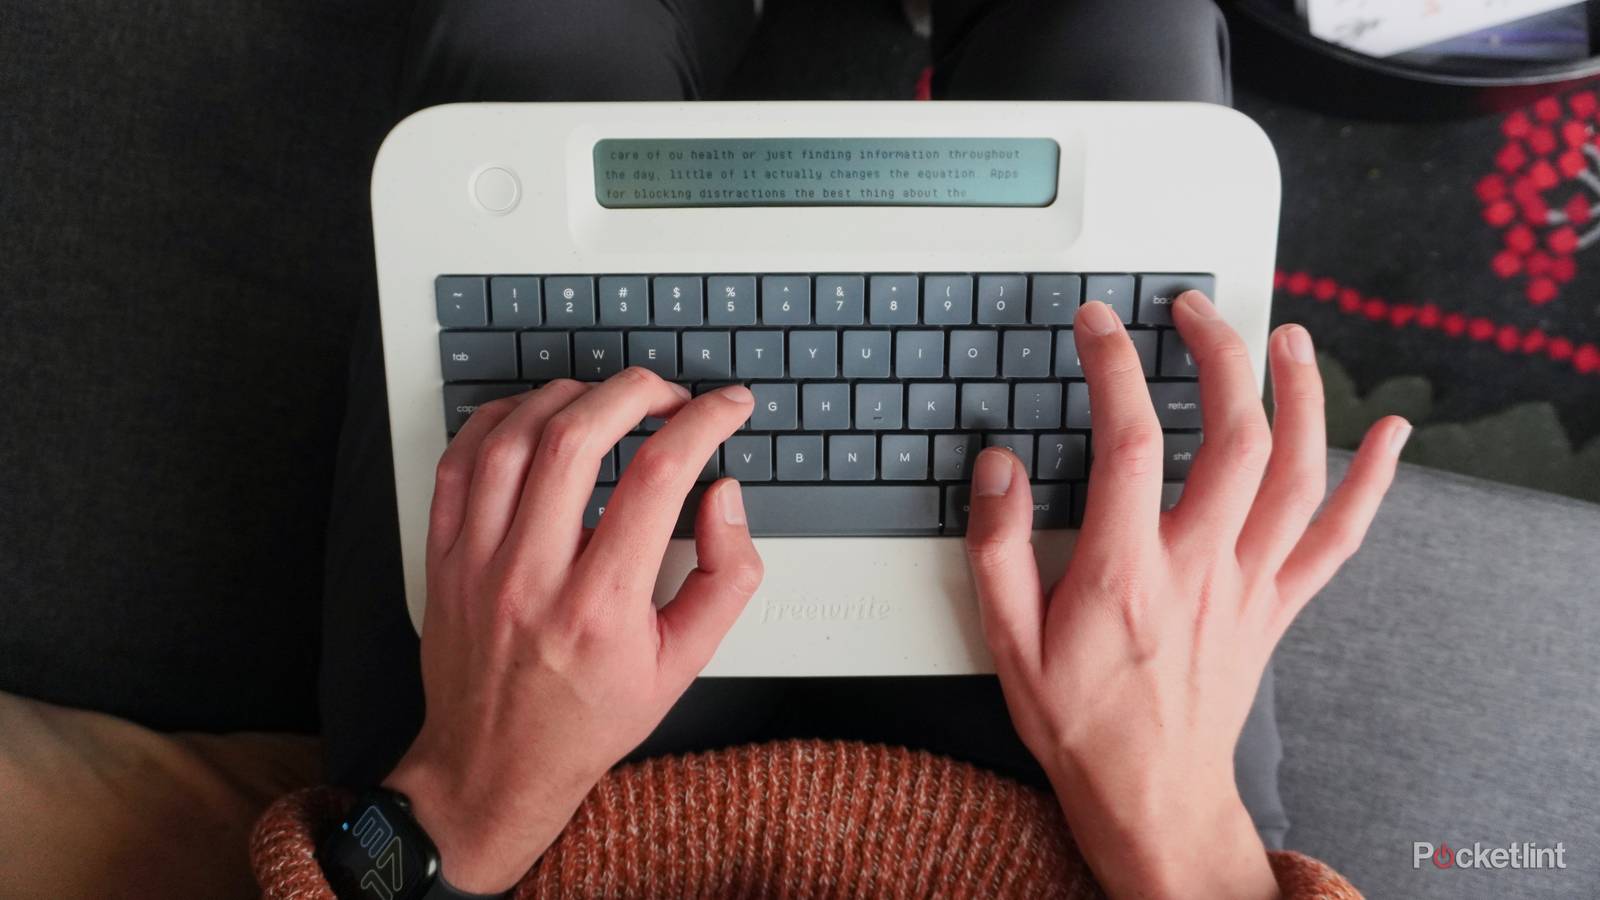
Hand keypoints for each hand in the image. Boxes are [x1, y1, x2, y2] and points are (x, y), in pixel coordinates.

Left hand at [382, 370, 761, 892]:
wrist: (494, 769)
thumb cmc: (588, 719)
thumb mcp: (684, 666)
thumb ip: (726, 578)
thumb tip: (725, 498)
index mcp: (601, 607)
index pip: (658, 479)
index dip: (703, 422)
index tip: (726, 406)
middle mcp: (532, 578)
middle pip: (577, 438)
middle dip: (635, 391)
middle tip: (668, 393)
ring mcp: (478, 564)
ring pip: (512, 438)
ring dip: (568, 397)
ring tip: (606, 399)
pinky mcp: (443, 559)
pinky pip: (458, 462)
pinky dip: (498, 420)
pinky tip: (534, 416)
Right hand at [965, 293, 1406, 899]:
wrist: (1150, 795)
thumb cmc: (1080, 722)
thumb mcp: (1007, 640)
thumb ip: (997, 547)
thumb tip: (998, 466)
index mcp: (1125, 573)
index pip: (1129, 442)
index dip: (1114, 366)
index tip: (1098, 324)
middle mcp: (1198, 569)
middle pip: (1235, 439)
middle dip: (1220, 356)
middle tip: (1195, 310)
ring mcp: (1248, 586)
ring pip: (1296, 475)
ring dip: (1299, 396)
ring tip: (1285, 338)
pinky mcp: (1276, 606)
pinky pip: (1338, 538)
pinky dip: (1372, 482)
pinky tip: (1390, 436)